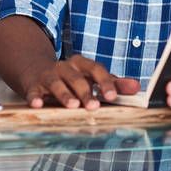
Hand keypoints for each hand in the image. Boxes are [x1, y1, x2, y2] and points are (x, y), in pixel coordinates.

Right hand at [22, 55, 140, 109]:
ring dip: (64, 94)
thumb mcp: (90, 77)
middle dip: (85, 92)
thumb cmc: (69, 77)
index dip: (105, 82)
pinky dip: (35, 97)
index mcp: (81, 64)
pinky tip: (37, 104)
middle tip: (94, 106)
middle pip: (76, 77)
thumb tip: (137, 87)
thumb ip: (113, 83)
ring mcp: (48, 75)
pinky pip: (33, 91)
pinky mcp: (33, 85)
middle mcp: (65, 67)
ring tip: (72, 106)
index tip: (113, 96)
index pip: (96, 69)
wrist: (34, 68)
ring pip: (56, 82)